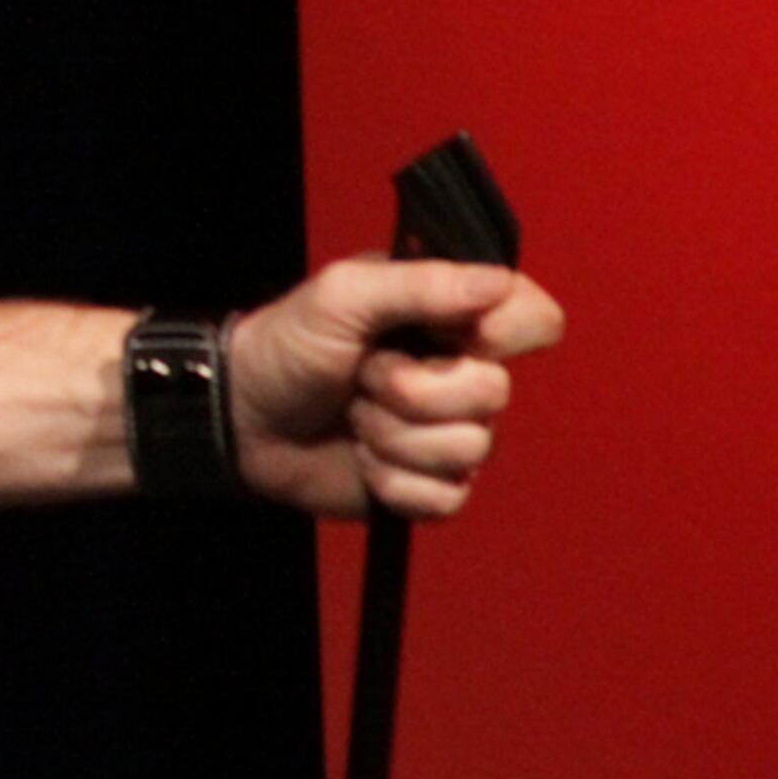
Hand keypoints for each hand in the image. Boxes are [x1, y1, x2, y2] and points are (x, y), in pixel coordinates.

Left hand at [227, 254, 564, 519]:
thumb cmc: (289, 344)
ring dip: (391, 435)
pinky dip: (391, 480)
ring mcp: (452, 434)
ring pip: (468, 449)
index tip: (451, 332)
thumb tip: (499, 281)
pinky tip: (362, 459)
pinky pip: (444, 496)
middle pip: (496, 392)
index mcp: (453, 317)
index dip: (504, 331)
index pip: (535, 319)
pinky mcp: (432, 487)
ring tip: (354, 414)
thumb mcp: (343, 295)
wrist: (242, 418)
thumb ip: (421, 284)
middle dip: (412, 389)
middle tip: (361, 375)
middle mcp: (464, 374)